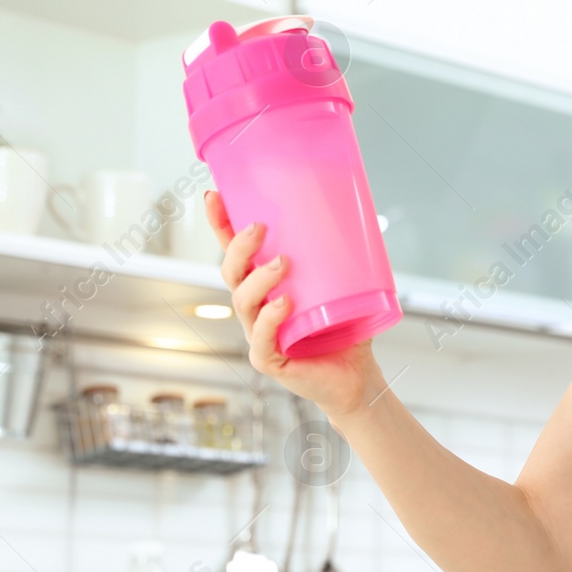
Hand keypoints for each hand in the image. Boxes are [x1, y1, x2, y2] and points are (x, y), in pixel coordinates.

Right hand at [205, 190, 387, 421]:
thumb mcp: (343, 287)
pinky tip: (283, 305)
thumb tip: (358, 214)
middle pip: (232, 273)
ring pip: (243, 302)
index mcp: (266, 287)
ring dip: (259, 278)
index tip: (213, 196)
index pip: (236, 253)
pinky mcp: (270, 360)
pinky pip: (261, 339)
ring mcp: (259, 335)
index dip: (221, 226)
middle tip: (260, 228)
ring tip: (283, 264)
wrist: (357, 376)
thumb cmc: (346, 330)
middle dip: (239, 247)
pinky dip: (269, 320)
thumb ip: (341, 257)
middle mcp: (256, 308)